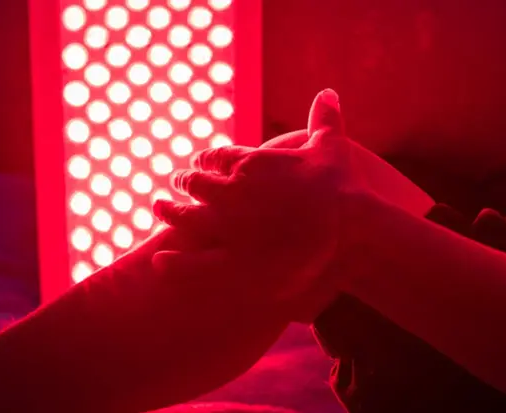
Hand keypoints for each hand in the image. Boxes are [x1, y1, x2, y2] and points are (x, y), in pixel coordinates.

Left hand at [152, 90, 349, 321]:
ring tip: (157, 208)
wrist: (348, 229)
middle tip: (171, 183)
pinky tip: (159, 260)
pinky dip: (173, 261)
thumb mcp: (331, 146)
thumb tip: (328, 92)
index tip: (197, 162)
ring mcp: (227, 227)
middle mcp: (230, 192)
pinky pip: (192, 262)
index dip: (204, 161)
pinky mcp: (231, 261)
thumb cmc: (339, 187)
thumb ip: (324, 119)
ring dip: (169, 212)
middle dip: (181, 183)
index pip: (215, 158)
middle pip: (194, 184)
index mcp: (249, 164)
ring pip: (186, 218)